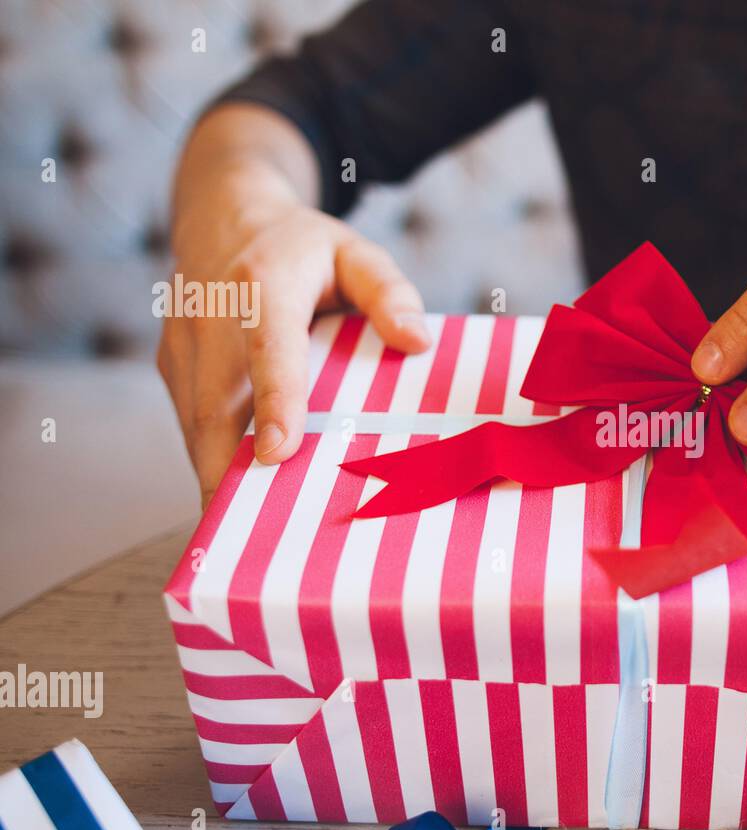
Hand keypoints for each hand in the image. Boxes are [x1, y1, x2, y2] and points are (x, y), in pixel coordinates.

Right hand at [159, 182, 429, 506]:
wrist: (224, 217)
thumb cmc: (304, 248)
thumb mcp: (356, 251)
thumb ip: (389, 291)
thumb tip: (417, 340)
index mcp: (262, 284)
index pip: (268, 348)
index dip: (273, 401)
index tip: (278, 452)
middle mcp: (211, 316)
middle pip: (215, 404)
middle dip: (231, 471)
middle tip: (257, 535)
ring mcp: (183, 345)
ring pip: (196, 426)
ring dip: (219, 480)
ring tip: (248, 540)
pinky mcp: (173, 368)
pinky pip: (192, 426)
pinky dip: (214, 465)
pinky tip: (242, 507)